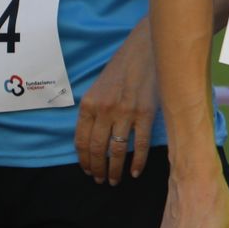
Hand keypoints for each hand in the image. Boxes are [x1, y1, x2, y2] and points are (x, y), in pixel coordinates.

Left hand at [75, 21, 156, 185]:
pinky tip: (134, 171)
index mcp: (89, 104)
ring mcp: (125, 112)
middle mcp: (104, 110)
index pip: (81, 141)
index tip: (88, 170)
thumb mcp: (100, 86)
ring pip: (117, 150)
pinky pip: (140, 144)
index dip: (84, 160)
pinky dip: (137, 161)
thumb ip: (95, 109)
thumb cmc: (124, 65)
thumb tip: (95, 136)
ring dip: (115, 170)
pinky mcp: (146, 113)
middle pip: (97, 149)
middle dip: (98, 169)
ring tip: (115, 180)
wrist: (147, 47)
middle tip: (101, 180)